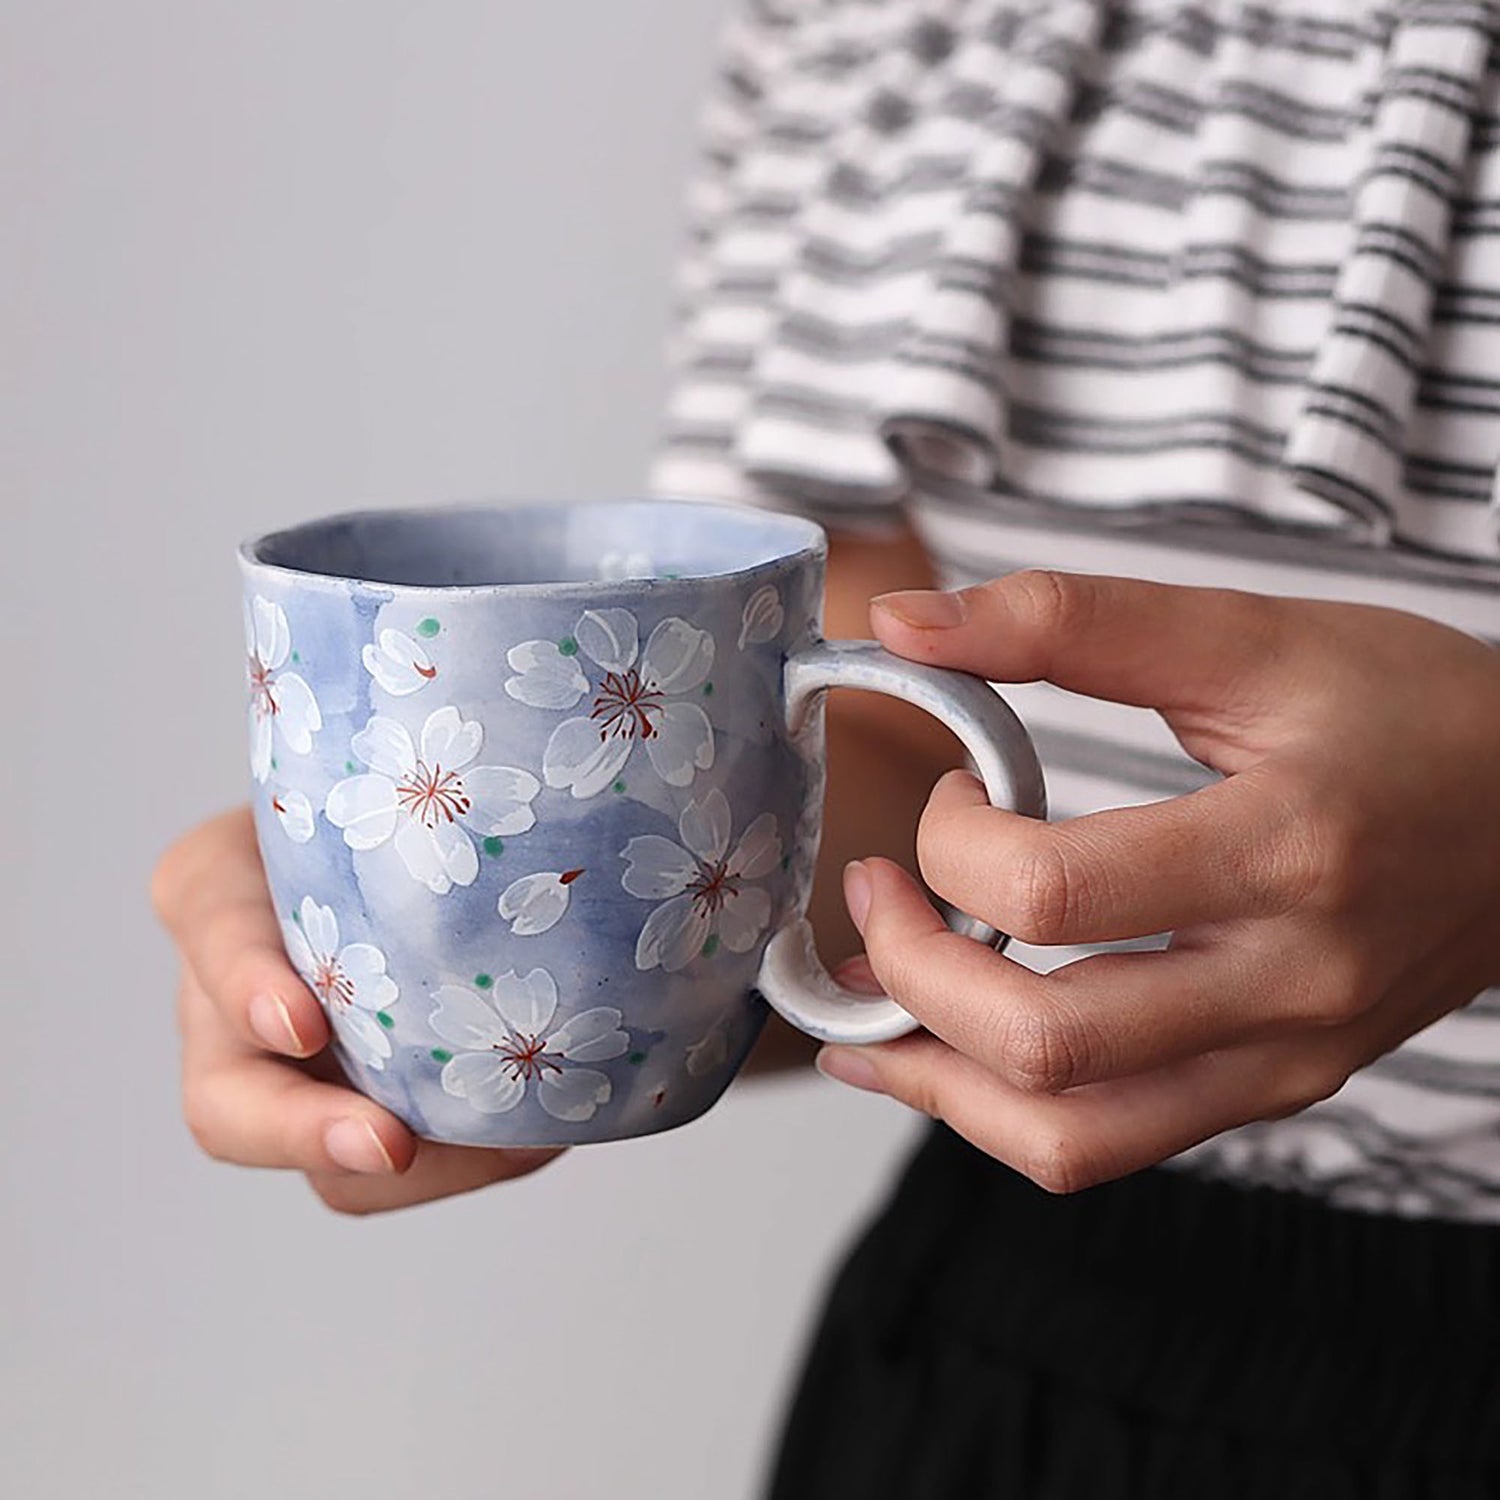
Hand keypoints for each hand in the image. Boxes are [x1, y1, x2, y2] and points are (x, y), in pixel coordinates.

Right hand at [153, 808, 558, 1212]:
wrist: (429, 848)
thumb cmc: (408, 796)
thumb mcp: (395, 774)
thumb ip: (434, 796)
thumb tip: (570, 801)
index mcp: (222, 885)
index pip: (213, 926)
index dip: (247, 983)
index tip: (304, 1020)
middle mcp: (231, 997)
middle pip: (224, 1098)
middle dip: (298, 1130)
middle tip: (387, 1141)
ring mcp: (285, 1077)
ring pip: (316, 1157)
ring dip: (417, 1161)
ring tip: (512, 1136)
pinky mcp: (348, 1120)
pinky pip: (384, 1175)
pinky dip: (459, 1160)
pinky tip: (528, 1131)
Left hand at [816, 571, 1499, 1192]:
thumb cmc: (1407, 710)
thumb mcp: (1249, 636)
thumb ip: (1069, 622)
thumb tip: (901, 623)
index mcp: (1284, 850)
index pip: (1051, 893)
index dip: (950, 841)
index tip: (947, 788)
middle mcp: (1287, 984)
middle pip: (1042, 1040)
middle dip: (909, 970)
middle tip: (871, 892)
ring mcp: (1283, 1059)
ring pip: (1065, 1135)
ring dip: (933, 1076)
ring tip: (866, 1002)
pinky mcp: (1273, 1088)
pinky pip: (1108, 1144)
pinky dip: (999, 1111)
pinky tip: (938, 1055)